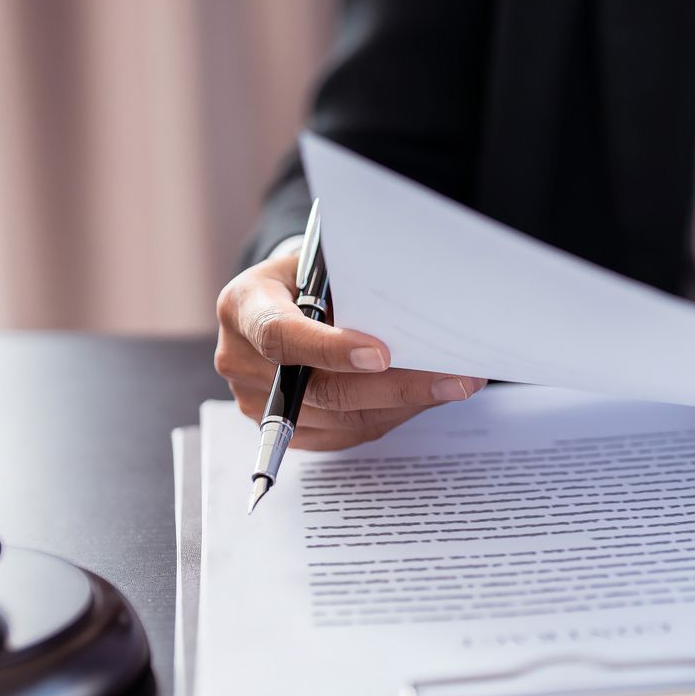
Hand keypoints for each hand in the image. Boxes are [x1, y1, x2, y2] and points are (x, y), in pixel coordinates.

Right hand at [214, 250, 483, 449]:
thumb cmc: (310, 273)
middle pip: (321, 390)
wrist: (284, 298)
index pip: (280, 335)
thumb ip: (351, 286)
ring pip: (341, 418)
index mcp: (242, 306)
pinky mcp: (286, 427)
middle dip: (394, 385)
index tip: (382, 354)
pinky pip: (346, 432)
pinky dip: (391, 415)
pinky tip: (427, 397)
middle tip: (454, 378)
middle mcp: (239, 359)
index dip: (329, 349)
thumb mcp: (320, 263)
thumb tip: (414, 316)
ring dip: (404, 404)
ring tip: (455, 386)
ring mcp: (258, 402)